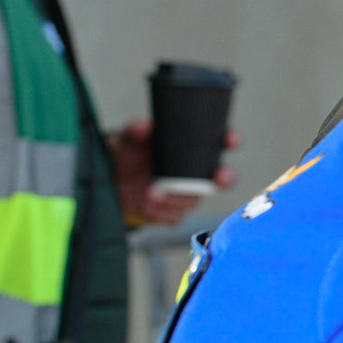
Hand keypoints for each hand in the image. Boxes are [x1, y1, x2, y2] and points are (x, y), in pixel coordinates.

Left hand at [110, 118, 239, 226]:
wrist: (111, 184)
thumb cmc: (127, 156)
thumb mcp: (129, 140)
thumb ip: (136, 131)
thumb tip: (145, 126)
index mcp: (193, 149)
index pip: (221, 143)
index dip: (231, 140)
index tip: (231, 140)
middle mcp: (197, 173)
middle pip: (223, 178)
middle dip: (225, 178)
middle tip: (217, 177)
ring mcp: (187, 195)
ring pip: (193, 200)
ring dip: (174, 198)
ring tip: (151, 192)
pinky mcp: (174, 213)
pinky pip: (175, 216)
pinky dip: (159, 211)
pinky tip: (146, 203)